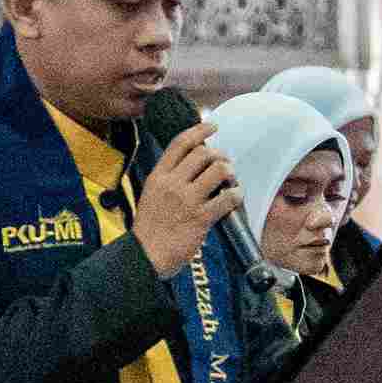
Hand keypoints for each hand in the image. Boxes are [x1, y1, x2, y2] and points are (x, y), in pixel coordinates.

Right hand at [133, 124, 241, 280]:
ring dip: (230, 173)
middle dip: (220, 156)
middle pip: (204, 154)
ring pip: (219, 170)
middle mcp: (172, 184)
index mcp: (158, 177)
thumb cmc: (149, 230)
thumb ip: (168, 180)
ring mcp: (187, 200)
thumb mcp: (150, 196)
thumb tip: (192, 166)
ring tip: (231, 181)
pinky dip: (236, 194)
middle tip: (225, 165)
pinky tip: (235, 197)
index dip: (199, 130)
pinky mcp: (201, 217)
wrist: (145, 256)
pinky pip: (227, 197)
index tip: (213, 126)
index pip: (180, 143)